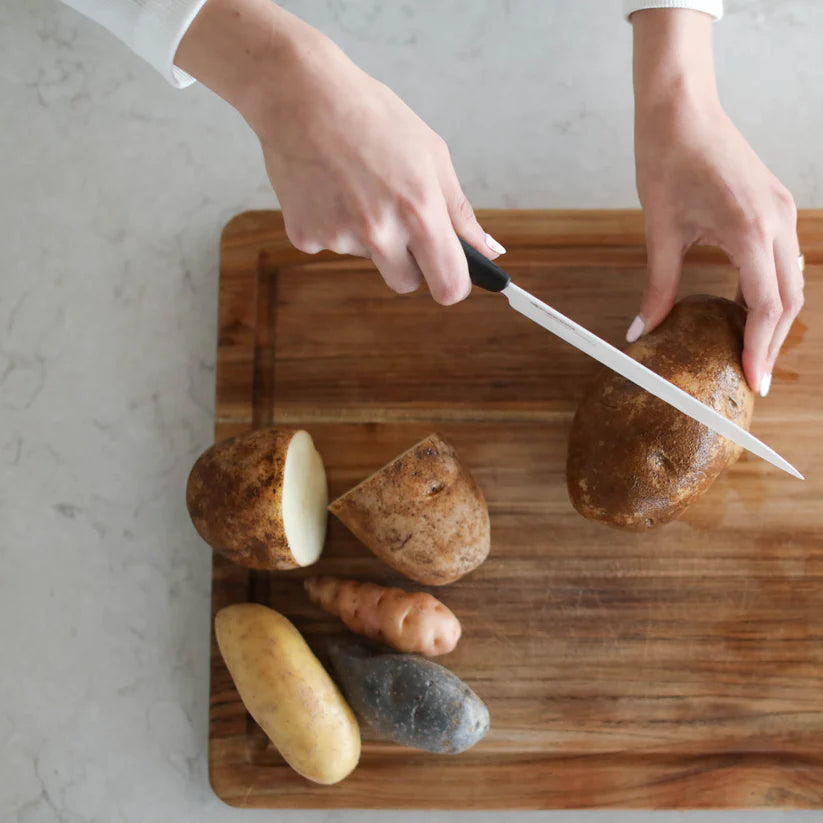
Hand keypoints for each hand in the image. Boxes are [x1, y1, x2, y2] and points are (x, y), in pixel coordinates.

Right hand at [175, 0, 504, 304]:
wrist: (299, 95)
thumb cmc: (370, 116)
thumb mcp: (431, 155)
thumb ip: (460, 212)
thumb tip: (488, 251)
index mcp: (419, 212)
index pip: (448, 286)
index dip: (452, 283)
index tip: (451, 275)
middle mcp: (380, 233)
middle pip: (406, 283)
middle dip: (409, 262)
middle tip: (397, 218)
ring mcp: (339, 238)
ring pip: (368, 258)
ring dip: (369, 236)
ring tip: (356, 185)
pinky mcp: (306, 237)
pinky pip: (331, 244)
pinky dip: (333, 224)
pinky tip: (329, 187)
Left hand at [630, 10, 802, 395]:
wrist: (681, 109)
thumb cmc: (667, 160)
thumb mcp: (660, 232)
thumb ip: (659, 287)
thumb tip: (643, 330)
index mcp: (751, 230)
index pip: (766, 307)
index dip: (760, 349)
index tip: (752, 382)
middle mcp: (778, 222)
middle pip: (789, 300)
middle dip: (771, 343)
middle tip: (751, 377)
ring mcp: (782, 212)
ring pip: (791, 282)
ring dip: (773, 319)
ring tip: (747, 352)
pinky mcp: (776, 206)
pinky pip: (781, 261)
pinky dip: (769, 291)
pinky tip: (744, 311)